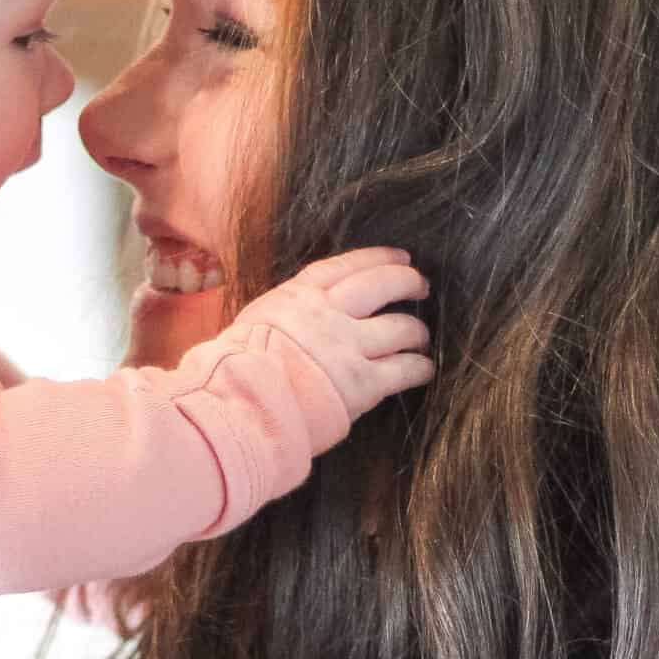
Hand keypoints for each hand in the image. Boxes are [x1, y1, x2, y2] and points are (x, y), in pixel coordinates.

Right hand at [221, 250, 433, 423]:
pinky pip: (403, 369)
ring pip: (401, 328)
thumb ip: (282, 314)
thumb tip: (290, 318)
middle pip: (383, 286)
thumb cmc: (234, 369)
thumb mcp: (253, 322)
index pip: (346, 267)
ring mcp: (350, 347)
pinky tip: (424, 369)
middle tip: (420, 286)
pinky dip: (419, 367)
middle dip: (407, 283)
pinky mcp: (363, 383)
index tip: (398, 257)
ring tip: (421, 338)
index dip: (376, 258)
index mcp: (300, 296)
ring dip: (416, 332)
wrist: (240, 402)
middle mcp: (330, 314)